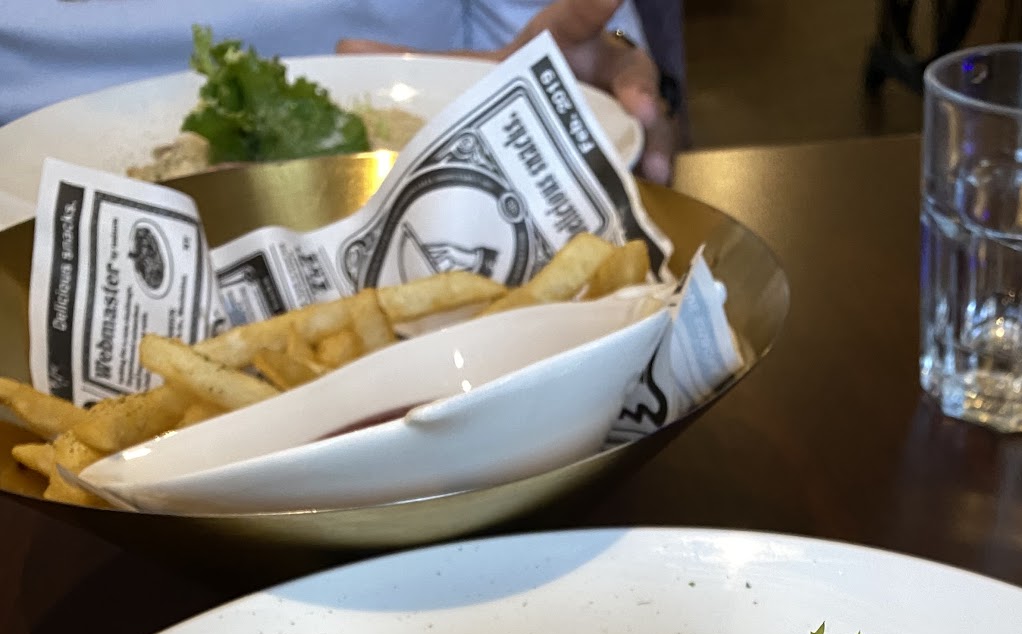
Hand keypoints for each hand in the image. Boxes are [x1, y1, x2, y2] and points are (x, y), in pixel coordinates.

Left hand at [337, 0, 676, 183]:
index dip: (592, 3)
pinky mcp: (621, 171)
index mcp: (554, 52)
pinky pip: (642, 175)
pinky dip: (647, 189)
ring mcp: (615, 127)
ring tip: (652, 171)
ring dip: (656, 144)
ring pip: (649, 125)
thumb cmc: (491, 109)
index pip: (575, 18)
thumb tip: (343, 52)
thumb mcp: (455, 87)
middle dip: (640, 87)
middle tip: (642, 110)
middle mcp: (593, 85)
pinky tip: (645, 203)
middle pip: (629, 72)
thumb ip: (410, 69)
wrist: (506, 156)